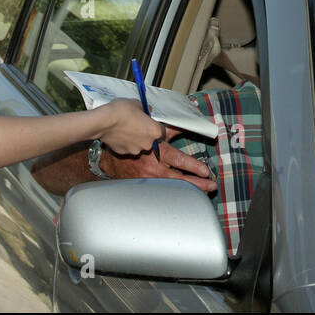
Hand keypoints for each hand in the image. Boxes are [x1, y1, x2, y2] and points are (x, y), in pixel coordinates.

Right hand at [96, 98, 166, 155]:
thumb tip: (147, 111)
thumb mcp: (137, 103)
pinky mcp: (123, 153)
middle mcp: (147, 144)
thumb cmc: (122, 111)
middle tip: (137, 124)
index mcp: (155, 132)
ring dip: (135, 139)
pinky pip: (127, 147)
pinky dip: (125, 143)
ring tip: (126, 129)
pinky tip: (119, 134)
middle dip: (145, 133)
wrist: (103, 121)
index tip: (150, 122)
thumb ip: (145, 109)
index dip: (156, 126)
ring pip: (138, 145)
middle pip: (151, 140)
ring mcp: (135, 150)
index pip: (163, 132)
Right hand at [103, 126, 217, 192]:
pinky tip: (179, 192)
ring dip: (187, 189)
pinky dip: (170, 190)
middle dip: (198, 183)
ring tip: (201, 191)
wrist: (103, 139)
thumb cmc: (125, 125)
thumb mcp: (148, 122)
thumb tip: (180, 124)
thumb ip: (166, 127)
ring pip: (171, 185)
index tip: (205, 171)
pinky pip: (158, 187)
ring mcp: (145, 175)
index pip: (180, 161)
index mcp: (156, 149)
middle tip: (211, 185)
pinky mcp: (138, 181)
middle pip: (179, 178)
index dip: (195, 167)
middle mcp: (152, 165)